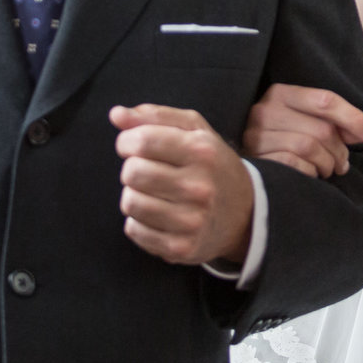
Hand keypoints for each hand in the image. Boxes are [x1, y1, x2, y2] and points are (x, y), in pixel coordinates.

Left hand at [112, 105, 254, 266]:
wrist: (246, 214)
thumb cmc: (212, 164)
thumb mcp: (195, 130)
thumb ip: (155, 116)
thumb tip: (116, 114)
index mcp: (202, 151)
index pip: (143, 141)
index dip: (127, 141)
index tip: (133, 145)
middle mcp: (199, 187)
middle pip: (132, 173)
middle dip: (132, 168)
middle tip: (147, 171)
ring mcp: (191, 221)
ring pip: (130, 203)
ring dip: (134, 195)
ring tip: (153, 193)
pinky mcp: (180, 248)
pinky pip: (134, 230)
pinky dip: (138, 221)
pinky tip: (157, 215)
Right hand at [242, 84, 362, 178]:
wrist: (242, 165)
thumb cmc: (283, 137)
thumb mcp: (306, 121)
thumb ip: (336, 123)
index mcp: (280, 93)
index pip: (325, 101)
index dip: (354, 118)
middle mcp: (265, 110)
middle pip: (321, 128)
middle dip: (340, 150)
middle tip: (343, 163)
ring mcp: (257, 135)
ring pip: (309, 147)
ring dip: (327, 164)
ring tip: (328, 169)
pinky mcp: (256, 159)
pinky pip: (296, 165)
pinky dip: (310, 172)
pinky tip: (311, 174)